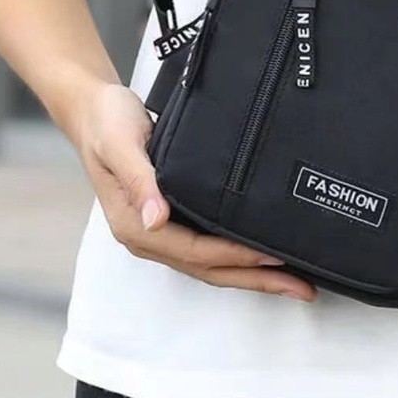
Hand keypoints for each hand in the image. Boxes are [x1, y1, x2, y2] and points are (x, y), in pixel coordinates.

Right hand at [72, 81, 316, 301]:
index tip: (273, 258)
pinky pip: (209, 245)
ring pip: (211, 263)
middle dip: (255, 280)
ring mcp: (159, 230)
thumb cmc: (107, 122)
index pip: (195, 252)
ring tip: (294, 279)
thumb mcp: (120, 144)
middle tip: (302, 288)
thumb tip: (156, 220)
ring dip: (251, 273)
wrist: (95, 108)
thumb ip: (139, 181)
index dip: (235, 257)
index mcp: (135, 225)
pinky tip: (263, 251)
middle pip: (209, 268)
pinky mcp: (171, 217)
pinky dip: (238, 254)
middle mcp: (148, 235)